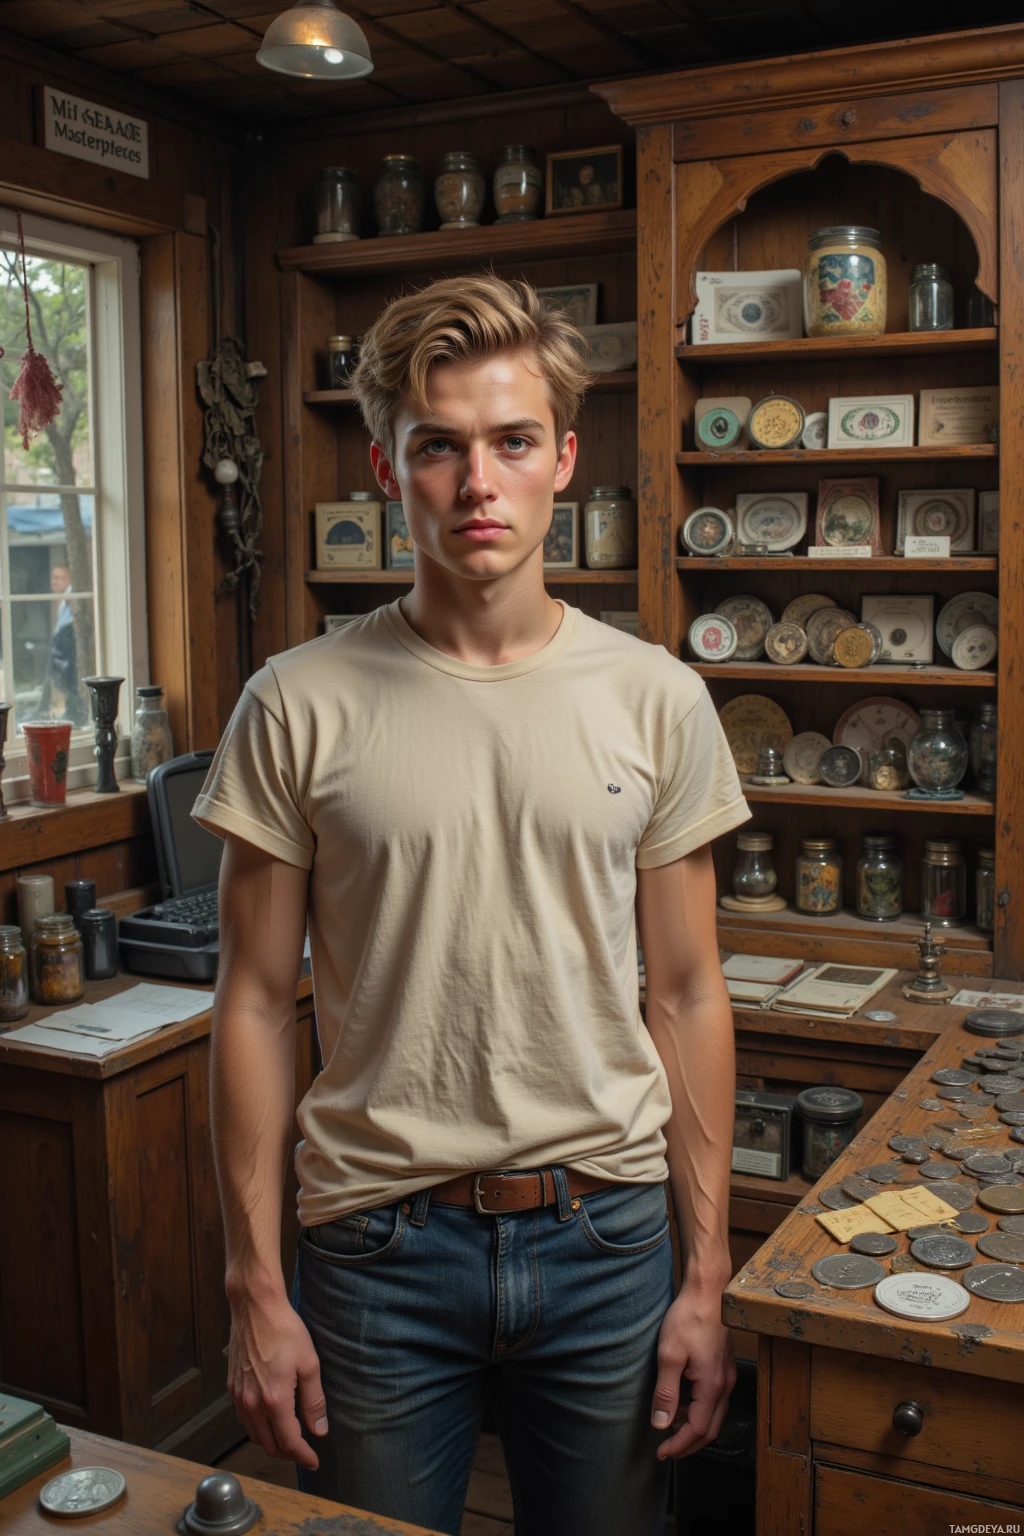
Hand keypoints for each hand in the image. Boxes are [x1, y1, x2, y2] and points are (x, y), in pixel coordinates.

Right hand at [227, 1288, 328, 1470]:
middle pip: (268, 1444)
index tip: (314, 1461)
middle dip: (288, 1454)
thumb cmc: (285, 1330)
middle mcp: (252, 1403)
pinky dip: (258, 1428)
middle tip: (304, 1451)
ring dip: (272, 1443)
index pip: (289, 1441)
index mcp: (274, 1399)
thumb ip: (314, 1401)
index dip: (303, 1455)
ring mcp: (239, 1396)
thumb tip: (319, 1430)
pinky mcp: (232, 1387)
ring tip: (290, 1438)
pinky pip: (244, 1419)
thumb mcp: (309, 1364)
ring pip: (254, 1434)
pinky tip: (270, 1419)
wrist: (255, 1307)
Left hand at [651, 1284, 735, 1459]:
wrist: (708, 1291)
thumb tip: (661, 1424)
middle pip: (710, 1429)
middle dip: (688, 1444)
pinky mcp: (723, 1367)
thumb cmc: (689, 1317)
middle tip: (666, 1448)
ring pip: (714, 1416)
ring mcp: (726, 1376)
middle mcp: (725, 1385)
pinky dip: (699, 1411)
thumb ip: (666, 1392)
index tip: (661, 1452)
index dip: (679, 1445)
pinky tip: (682, 1404)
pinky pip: (714, 1401)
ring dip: (693, 1427)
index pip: (698, 1430)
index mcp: (712, 1385)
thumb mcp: (669, 1355)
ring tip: (670, 1427)